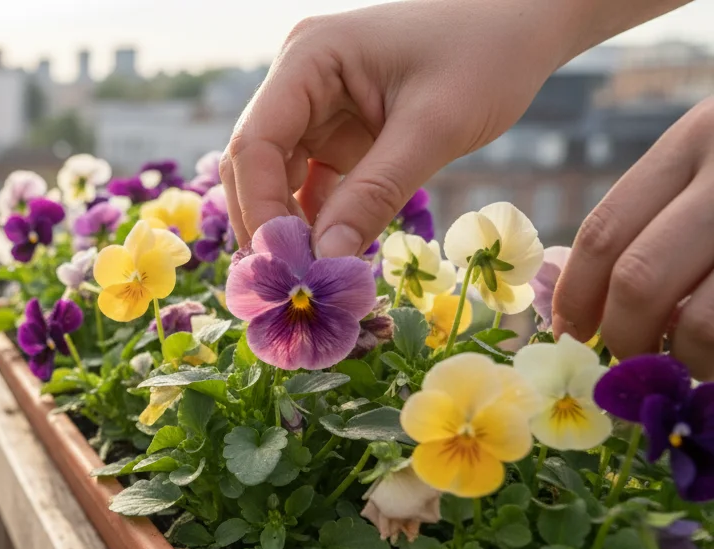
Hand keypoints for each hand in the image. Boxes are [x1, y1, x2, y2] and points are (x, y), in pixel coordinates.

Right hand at [221, 0, 690, 257]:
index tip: (283, 266)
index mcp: (310, 58)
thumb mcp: (434, 128)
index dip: (260, 208)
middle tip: (289, 286)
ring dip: (290, 229)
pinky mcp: (336, 131)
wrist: (527, 23)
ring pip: (277, 180)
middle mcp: (298, 79)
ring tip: (310, 281)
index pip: (256, 143)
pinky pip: (311, 185)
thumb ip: (375, 195)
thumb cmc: (488, 56)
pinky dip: (318, 222)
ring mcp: (314, 106)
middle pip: (256, 164)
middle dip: (267, 225)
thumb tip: (326, 262)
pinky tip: (331, 258)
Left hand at [553, 98, 713, 377]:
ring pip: (701, 324)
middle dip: (623, 337)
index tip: (570, 336)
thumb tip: (589, 309)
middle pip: (638, 280)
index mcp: (695, 139)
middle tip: (627, 362)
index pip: (604, 231)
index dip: (575, 298)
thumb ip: (663, 210)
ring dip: (686, 359)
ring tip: (689, 360)